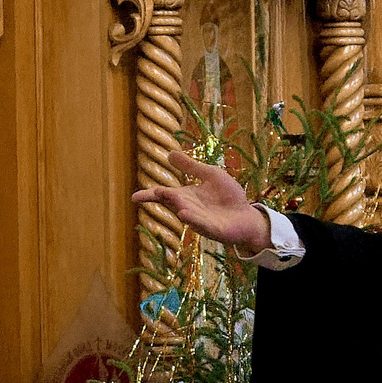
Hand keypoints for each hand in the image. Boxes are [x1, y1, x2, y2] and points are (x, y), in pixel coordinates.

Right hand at [130, 154, 271, 251]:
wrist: (247, 216)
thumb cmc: (228, 196)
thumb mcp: (209, 175)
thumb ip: (190, 166)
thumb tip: (169, 153)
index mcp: (186, 196)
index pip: (164, 195)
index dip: (150, 195)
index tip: (134, 197)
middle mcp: (189, 209)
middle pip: (173, 203)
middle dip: (165, 198)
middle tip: (155, 191)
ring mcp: (201, 221)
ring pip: (187, 214)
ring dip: (178, 207)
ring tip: (169, 197)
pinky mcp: (214, 230)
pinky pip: (202, 225)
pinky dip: (193, 220)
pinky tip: (184, 214)